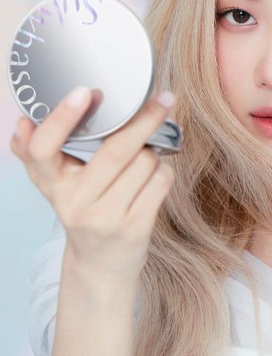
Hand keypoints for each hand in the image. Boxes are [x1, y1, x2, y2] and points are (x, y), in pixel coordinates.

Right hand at [10, 88, 175, 279]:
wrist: (101, 263)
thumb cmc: (83, 210)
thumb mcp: (55, 185)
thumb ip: (39, 154)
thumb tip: (22, 123)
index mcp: (52, 183)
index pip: (44, 149)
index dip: (61, 119)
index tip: (83, 92)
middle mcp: (75, 202)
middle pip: (116, 151)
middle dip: (145, 120)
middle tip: (164, 99)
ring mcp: (106, 217)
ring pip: (145, 162)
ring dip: (155, 151)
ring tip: (146, 156)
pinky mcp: (135, 228)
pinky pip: (161, 181)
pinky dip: (164, 170)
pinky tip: (155, 174)